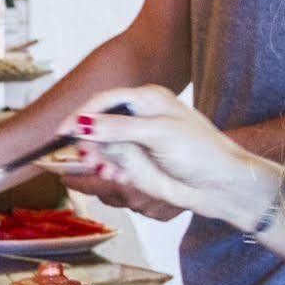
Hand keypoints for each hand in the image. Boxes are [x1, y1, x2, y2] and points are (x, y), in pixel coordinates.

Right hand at [59, 86, 262, 228]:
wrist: (221, 185)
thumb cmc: (200, 151)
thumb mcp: (159, 133)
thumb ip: (119, 128)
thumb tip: (83, 124)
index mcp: (146, 98)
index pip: (103, 100)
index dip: (81, 115)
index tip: (63, 132)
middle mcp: (138, 118)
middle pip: (97, 125)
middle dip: (90, 143)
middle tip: (90, 159)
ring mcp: (136, 143)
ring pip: (101, 148)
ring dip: (100, 161)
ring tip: (113, 173)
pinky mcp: (136, 165)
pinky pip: (111, 167)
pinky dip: (111, 173)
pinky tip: (122, 179)